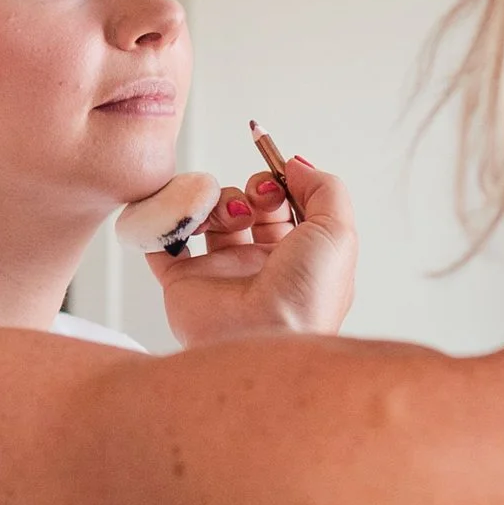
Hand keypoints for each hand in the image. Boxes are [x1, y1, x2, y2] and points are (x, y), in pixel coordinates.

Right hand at [150, 157, 355, 344]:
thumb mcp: (339, 232)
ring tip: (231, 217)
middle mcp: (259, 265)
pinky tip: (186, 215)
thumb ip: (325, 188)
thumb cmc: (306, 294)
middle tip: (259, 199)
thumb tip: (295, 165)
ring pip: (210, 217)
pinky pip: (164, 240)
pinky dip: (166, 219)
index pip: (287, 207)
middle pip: (249, 206)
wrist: (261, 339)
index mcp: (299, 258)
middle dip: (255, 190)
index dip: (283, 183)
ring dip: (220, 202)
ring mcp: (219, 273)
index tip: (280, 173)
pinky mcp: (182, 282)